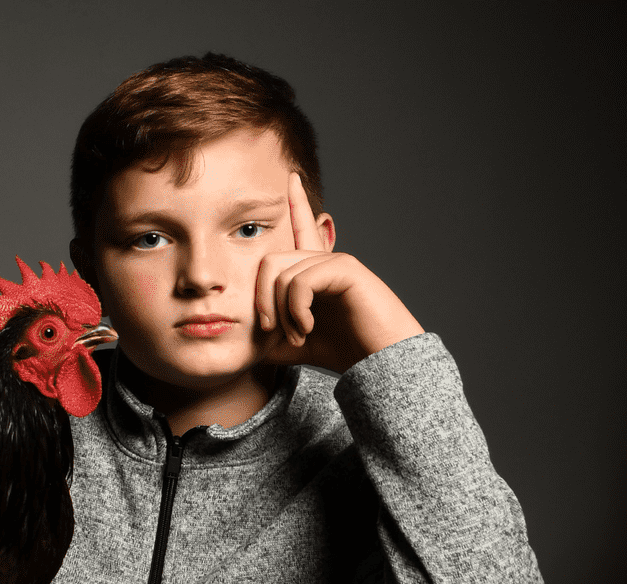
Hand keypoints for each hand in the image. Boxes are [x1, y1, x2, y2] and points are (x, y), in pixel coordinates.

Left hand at [255, 173, 423, 373]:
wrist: (380, 363)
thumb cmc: (345, 352)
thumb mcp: (296, 345)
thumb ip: (271, 336)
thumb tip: (246, 339)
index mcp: (316, 272)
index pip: (302, 230)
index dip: (296, 203)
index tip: (291, 178)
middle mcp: (326, 260)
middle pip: (269, 261)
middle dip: (261, 299)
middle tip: (271, 331)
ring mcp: (336, 261)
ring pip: (280, 274)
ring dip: (281, 312)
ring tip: (298, 336)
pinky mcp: (345, 269)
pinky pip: (299, 282)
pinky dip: (295, 310)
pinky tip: (308, 328)